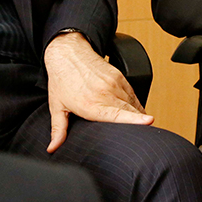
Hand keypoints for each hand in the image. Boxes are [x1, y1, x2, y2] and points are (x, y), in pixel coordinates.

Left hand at [43, 31, 153, 153]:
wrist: (69, 53)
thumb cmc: (62, 80)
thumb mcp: (57, 107)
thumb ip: (59, 130)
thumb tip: (53, 148)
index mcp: (91, 104)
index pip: (117, 115)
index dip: (134, 120)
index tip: (148, 122)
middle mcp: (105, 93)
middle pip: (130, 112)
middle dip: (138, 126)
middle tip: (140, 139)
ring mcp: (114, 83)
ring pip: (133, 104)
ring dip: (137, 116)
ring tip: (139, 128)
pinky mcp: (120, 77)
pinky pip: (133, 94)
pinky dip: (135, 105)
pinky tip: (136, 113)